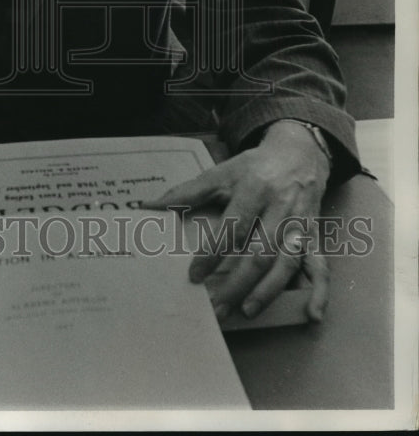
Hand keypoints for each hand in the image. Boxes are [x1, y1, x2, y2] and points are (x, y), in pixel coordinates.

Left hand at [142, 120, 330, 322]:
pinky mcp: (313, 237)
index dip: (213, 253)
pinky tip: (312, 315)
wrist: (298, 153)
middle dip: (238, 283)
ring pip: (286, 263)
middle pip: (260, 252)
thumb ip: (185, 192)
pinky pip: (320, 267)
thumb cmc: (253, 167)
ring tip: (246, 311)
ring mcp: (299, 226)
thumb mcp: (220, 173)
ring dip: (267, 292)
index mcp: (253, 190)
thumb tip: (148, 207)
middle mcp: (279, 209)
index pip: (232, 227)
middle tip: (217, 307)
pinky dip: (319, 293)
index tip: (194, 275)